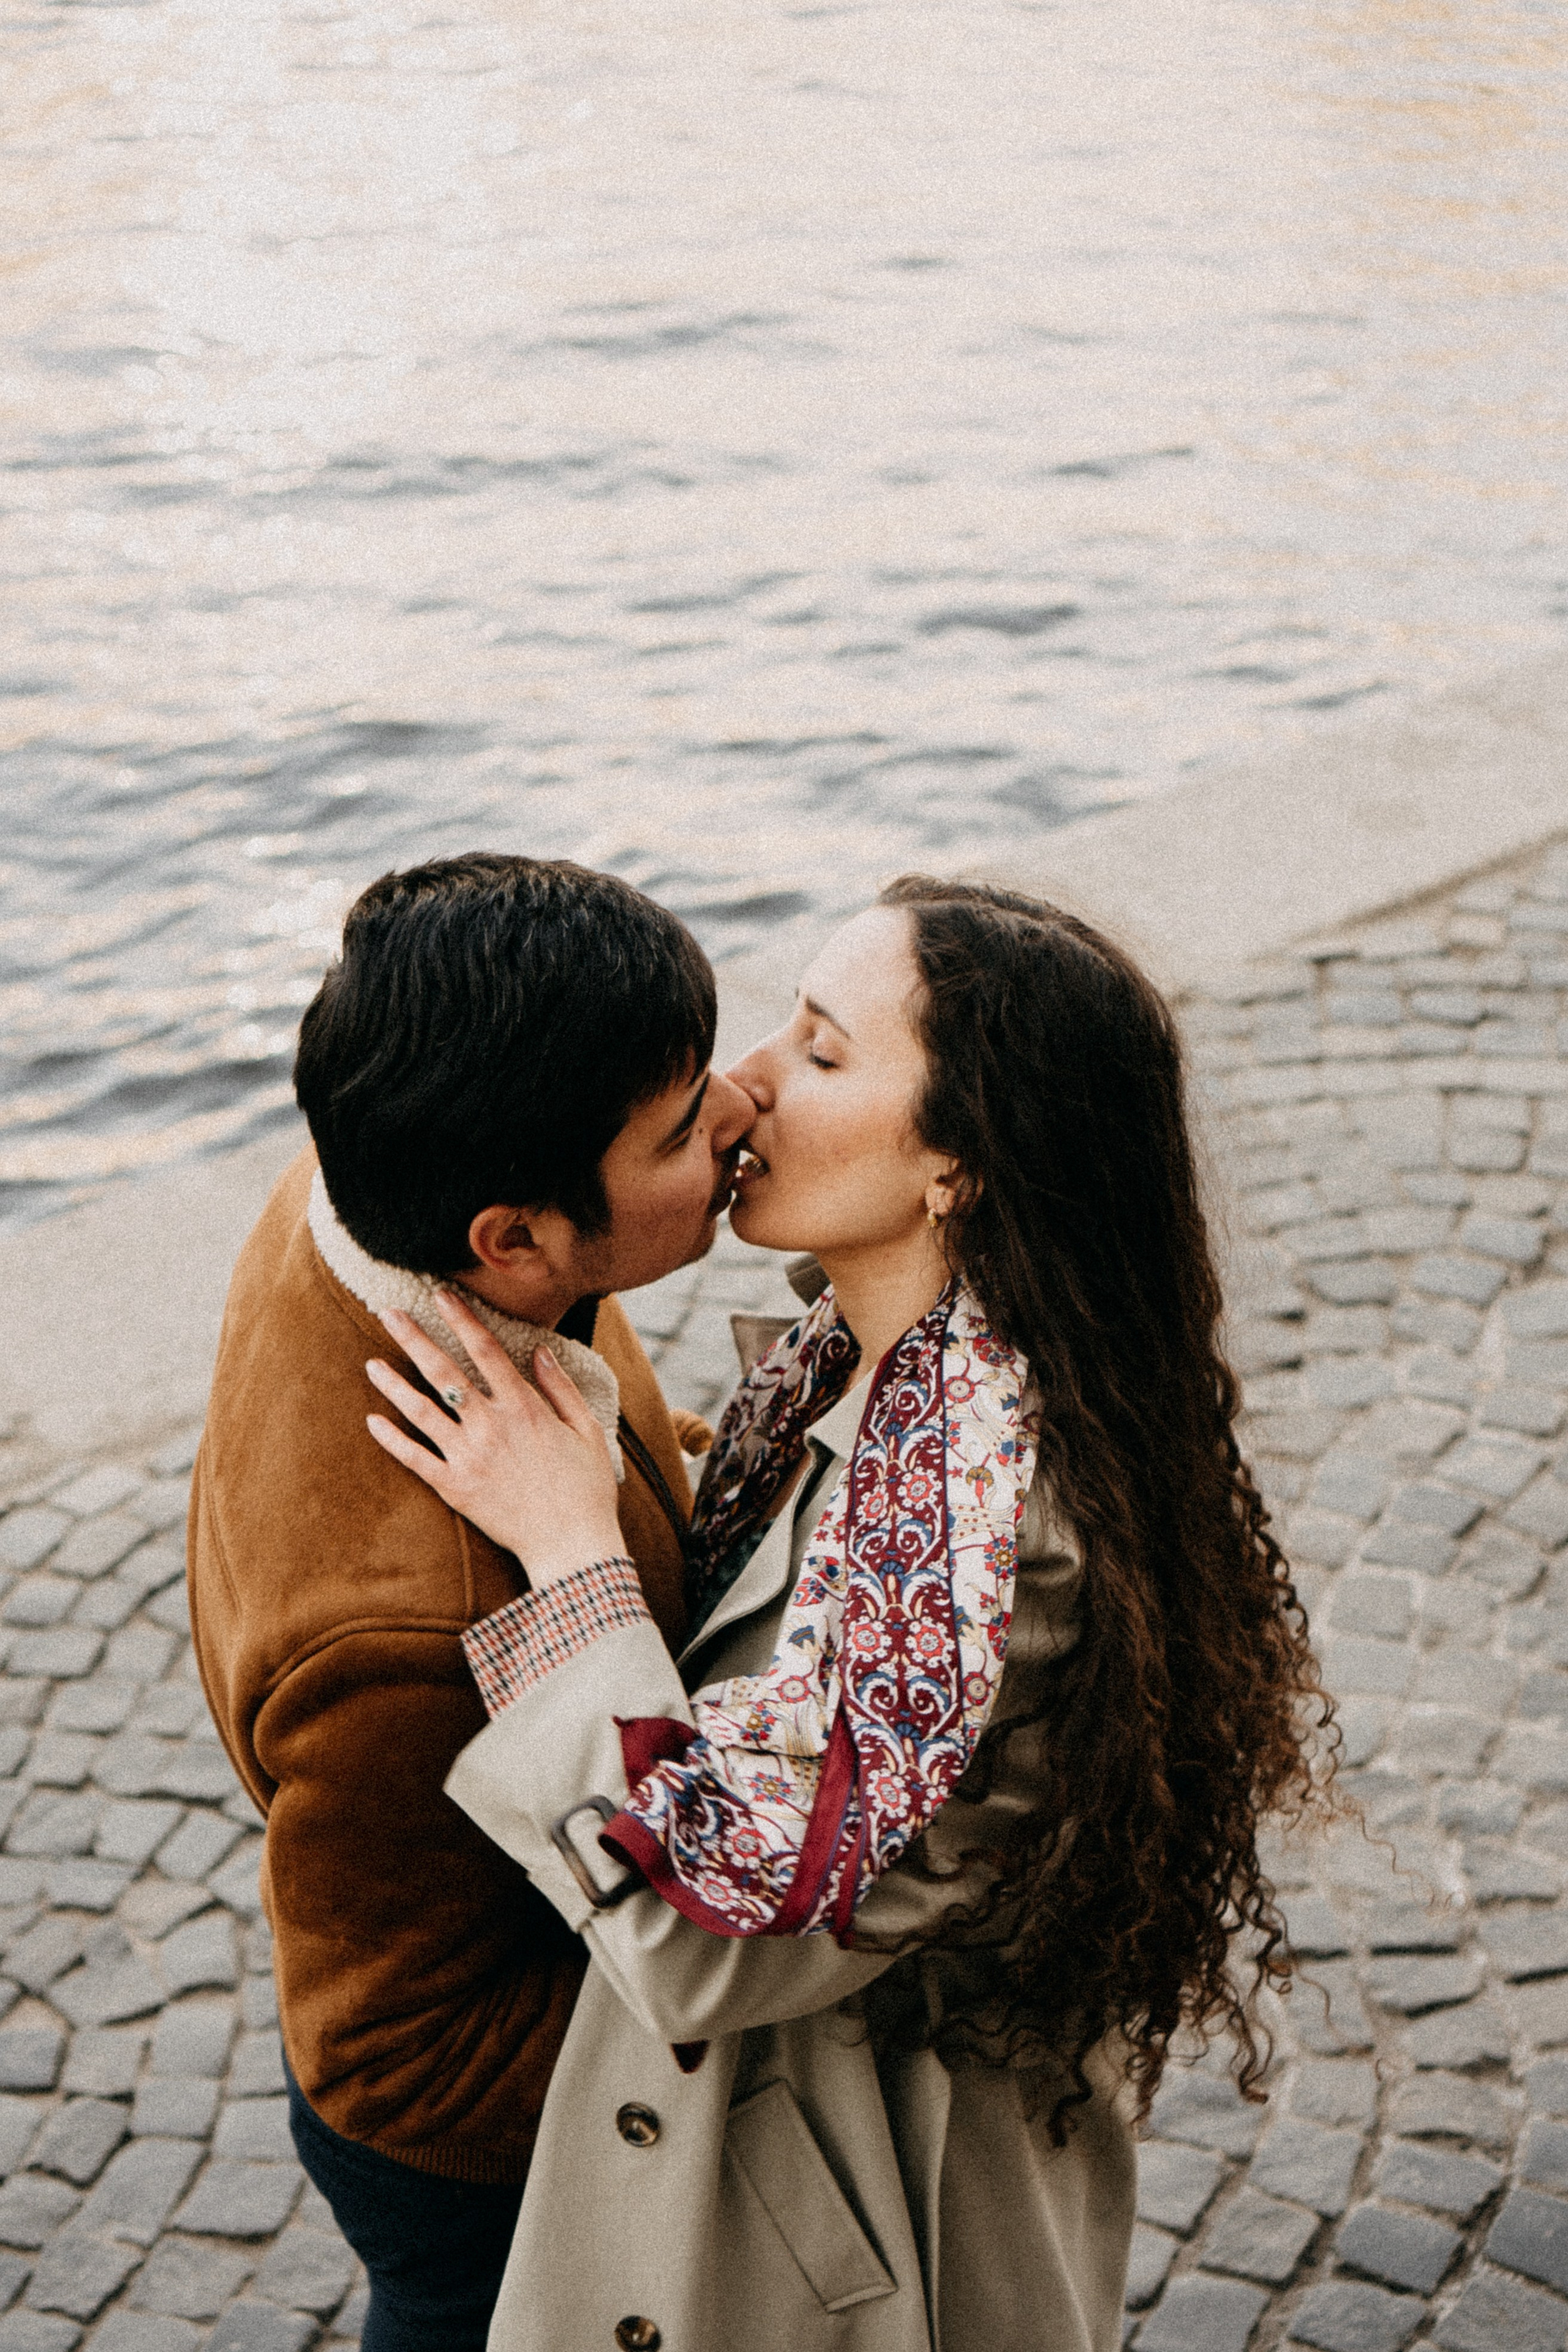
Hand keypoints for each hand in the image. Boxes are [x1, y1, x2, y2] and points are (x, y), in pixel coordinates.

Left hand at [364, 1289, 623, 1586]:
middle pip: (444, 1371)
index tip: (440, 1295)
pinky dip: (392, 1440)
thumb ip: (561, 1388)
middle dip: (414, 1338)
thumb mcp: (587, 1429)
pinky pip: (415, 1459)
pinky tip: (373, 1421)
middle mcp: (490, 1425)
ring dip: (393, 1385)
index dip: (461, 1318)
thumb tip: (540, 1351)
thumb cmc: (585, 1488)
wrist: (571, 1545)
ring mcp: (469, 1457)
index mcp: (524, 1407)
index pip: (486, 1350)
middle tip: (388, 1312)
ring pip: (421, 1411)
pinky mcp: (455, 1488)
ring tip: (370, 1364)